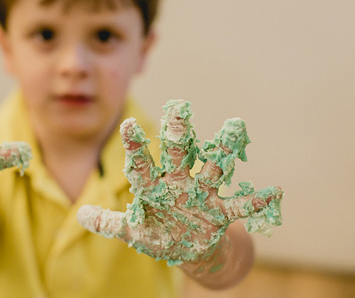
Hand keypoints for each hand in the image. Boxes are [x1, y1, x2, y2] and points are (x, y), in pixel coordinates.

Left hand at [77, 100, 283, 264]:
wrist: (190, 247)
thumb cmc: (158, 232)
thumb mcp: (133, 230)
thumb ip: (108, 223)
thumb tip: (80, 214)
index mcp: (154, 188)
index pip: (142, 165)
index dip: (135, 147)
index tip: (127, 123)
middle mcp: (179, 185)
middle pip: (178, 157)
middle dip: (178, 136)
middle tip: (178, 108)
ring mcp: (202, 196)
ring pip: (213, 170)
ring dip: (223, 153)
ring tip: (234, 127)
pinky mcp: (220, 214)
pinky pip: (240, 207)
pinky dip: (256, 201)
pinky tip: (274, 192)